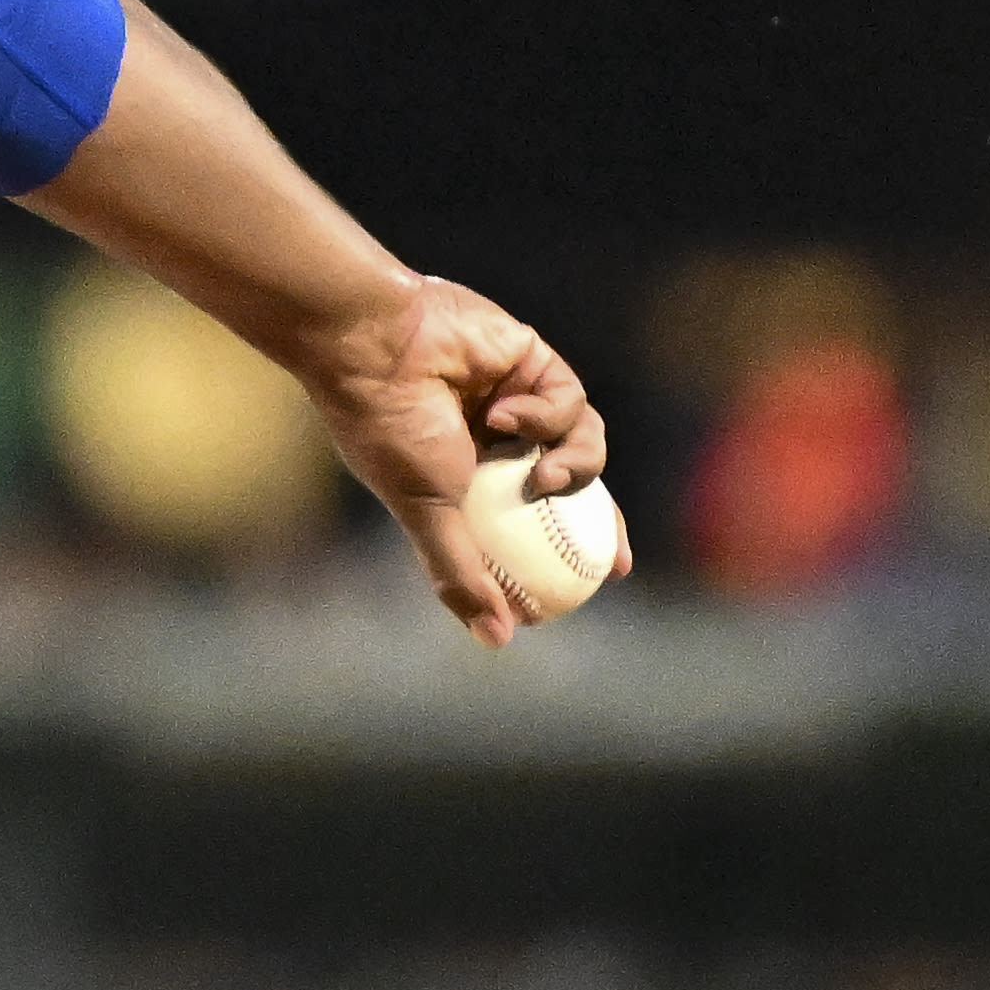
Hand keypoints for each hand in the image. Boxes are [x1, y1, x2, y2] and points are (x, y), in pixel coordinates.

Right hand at [297, 272, 612, 646]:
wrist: (375, 349)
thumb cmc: (390, 431)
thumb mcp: (428, 512)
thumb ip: (461, 572)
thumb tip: (496, 640)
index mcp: (471, 477)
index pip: (535, 522)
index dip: (569, 554)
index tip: (592, 587)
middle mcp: (499, 440)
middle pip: (576, 485)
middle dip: (601, 522)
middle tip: (615, 559)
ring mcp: (521, 398)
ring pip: (584, 442)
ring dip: (573, 465)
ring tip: (546, 475)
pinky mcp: (535, 360)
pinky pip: (568, 400)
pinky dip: (544, 414)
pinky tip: (504, 413)